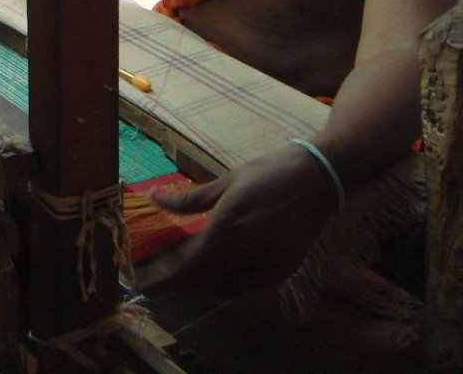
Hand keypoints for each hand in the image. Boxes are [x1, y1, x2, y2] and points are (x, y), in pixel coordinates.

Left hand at [137, 144, 337, 293]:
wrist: (318, 178)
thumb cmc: (268, 174)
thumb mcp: (226, 182)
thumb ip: (189, 199)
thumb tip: (154, 199)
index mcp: (227, 230)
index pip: (187, 268)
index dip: (164, 280)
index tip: (144, 286)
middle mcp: (245, 254)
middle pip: (203, 282)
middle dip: (180, 284)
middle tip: (162, 277)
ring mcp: (267, 266)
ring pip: (226, 288)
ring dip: (205, 283)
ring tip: (190, 269)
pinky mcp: (283, 270)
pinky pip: (248, 284)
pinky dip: (230, 280)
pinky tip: (223, 265)